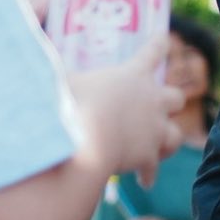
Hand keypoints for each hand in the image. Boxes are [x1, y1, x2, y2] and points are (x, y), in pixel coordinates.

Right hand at [69, 47, 184, 181]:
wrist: (87, 142)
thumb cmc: (72, 104)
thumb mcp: (63, 79)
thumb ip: (61, 72)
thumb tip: (43, 57)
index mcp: (134, 74)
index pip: (153, 51)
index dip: (158, 45)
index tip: (162, 38)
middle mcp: (152, 100)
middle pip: (176, 97)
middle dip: (169, 101)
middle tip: (159, 106)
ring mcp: (154, 129)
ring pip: (175, 134)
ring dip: (166, 139)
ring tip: (159, 145)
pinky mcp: (149, 155)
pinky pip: (154, 167)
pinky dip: (149, 173)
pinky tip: (145, 181)